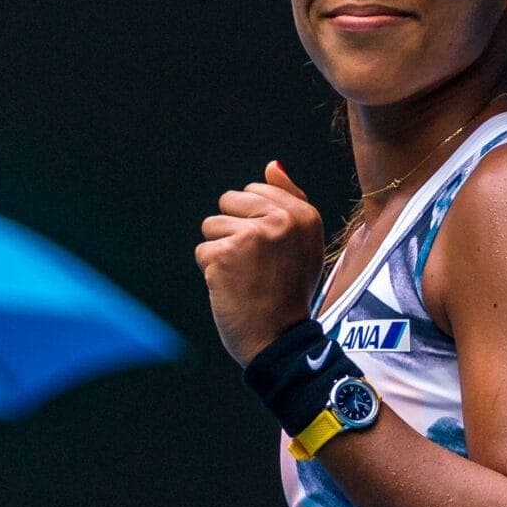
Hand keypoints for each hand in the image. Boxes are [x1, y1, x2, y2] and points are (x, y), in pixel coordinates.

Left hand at [196, 161, 325, 365]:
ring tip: (244, 277)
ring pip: (212, 226)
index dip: (254, 220)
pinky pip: (203, 251)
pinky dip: (211, 272)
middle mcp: (281, 221)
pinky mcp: (225, 255)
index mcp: (304, 215)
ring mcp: (252, 236)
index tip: (271, 252)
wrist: (280, 341)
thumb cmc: (290, 294)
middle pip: (230, 201)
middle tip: (256, 265)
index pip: (256, 189)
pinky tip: (232, 289)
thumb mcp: (303, 245)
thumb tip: (271, 165)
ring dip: (220, 252)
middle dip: (233, 230)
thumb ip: (290, 201)